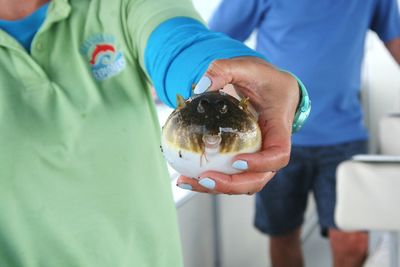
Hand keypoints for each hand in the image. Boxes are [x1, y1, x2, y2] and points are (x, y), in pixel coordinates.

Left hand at [177, 57, 299, 194]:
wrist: (271, 87)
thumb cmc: (264, 77)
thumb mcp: (247, 66)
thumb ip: (224, 70)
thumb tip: (200, 87)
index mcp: (279, 127)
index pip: (278, 154)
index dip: (260, 164)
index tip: (237, 162)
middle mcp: (271, 147)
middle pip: (260, 178)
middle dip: (233, 185)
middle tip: (204, 179)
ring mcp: (259, 155)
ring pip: (244, 182)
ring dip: (217, 187)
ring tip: (186, 182)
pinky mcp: (246, 157)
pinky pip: (232, 174)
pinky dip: (212, 179)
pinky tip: (187, 177)